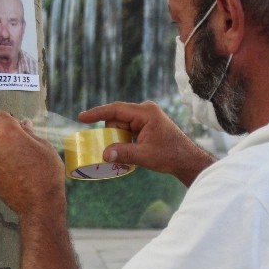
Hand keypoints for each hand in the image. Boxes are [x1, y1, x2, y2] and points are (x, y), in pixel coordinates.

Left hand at [0, 111, 65, 216]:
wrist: (39, 205)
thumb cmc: (47, 174)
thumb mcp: (45, 147)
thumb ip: (30, 133)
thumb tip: (24, 125)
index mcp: (9, 135)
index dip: (8, 119)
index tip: (17, 125)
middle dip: (1, 131)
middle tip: (18, 140)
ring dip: (1, 148)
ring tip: (19, 159)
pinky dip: (0, 162)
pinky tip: (16, 171)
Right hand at [78, 101, 215, 186]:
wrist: (187, 159)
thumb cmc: (170, 155)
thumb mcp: (145, 156)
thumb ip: (124, 153)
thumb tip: (103, 154)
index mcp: (146, 113)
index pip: (116, 109)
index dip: (97, 113)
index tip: (82, 117)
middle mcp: (145, 110)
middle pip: (117, 118)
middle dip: (112, 133)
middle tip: (113, 150)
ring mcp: (146, 116)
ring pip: (121, 124)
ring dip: (119, 138)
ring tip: (129, 151)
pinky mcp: (146, 124)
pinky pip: (128, 128)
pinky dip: (124, 138)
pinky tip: (129, 150)